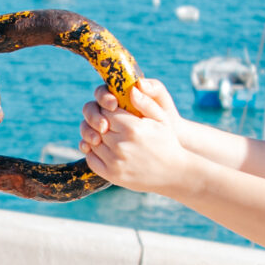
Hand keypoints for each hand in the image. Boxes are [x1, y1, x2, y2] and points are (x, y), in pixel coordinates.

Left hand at [80, 80, 196, 195]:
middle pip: (96, 126)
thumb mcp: (161, 119)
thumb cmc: (167, 142)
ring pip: (91, 141)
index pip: (106, 111)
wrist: (174, 173)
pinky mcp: (112, 175)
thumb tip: (131, 89)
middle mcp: (121, 145)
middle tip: (107, 123)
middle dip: (99, 122)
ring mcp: (115, 162)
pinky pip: (91, 159)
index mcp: (132, 128)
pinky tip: (102, 148)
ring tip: (105, 135)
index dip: (107, 109)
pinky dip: (92, 151)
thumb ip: (146, 103)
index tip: (112, 111)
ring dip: (94, 136)